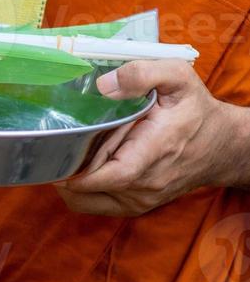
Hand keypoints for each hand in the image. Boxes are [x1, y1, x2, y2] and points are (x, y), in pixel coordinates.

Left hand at [57, 60, 245, 216]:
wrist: (221, 146)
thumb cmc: (195, 110)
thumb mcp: (177, 78)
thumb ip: (142, 74)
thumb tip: (103, 85)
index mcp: (155, 150)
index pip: (109, 174)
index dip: (78, 167)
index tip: (61, 148)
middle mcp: (146, 183)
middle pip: (88, 184)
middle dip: (71, 164)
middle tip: (69, 140)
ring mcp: (139, 200)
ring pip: (83, 199)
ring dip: (73, 178)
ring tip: (78, 152)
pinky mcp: (133, 207)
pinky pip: (91, 204)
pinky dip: (80, 188)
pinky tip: (85, 165)